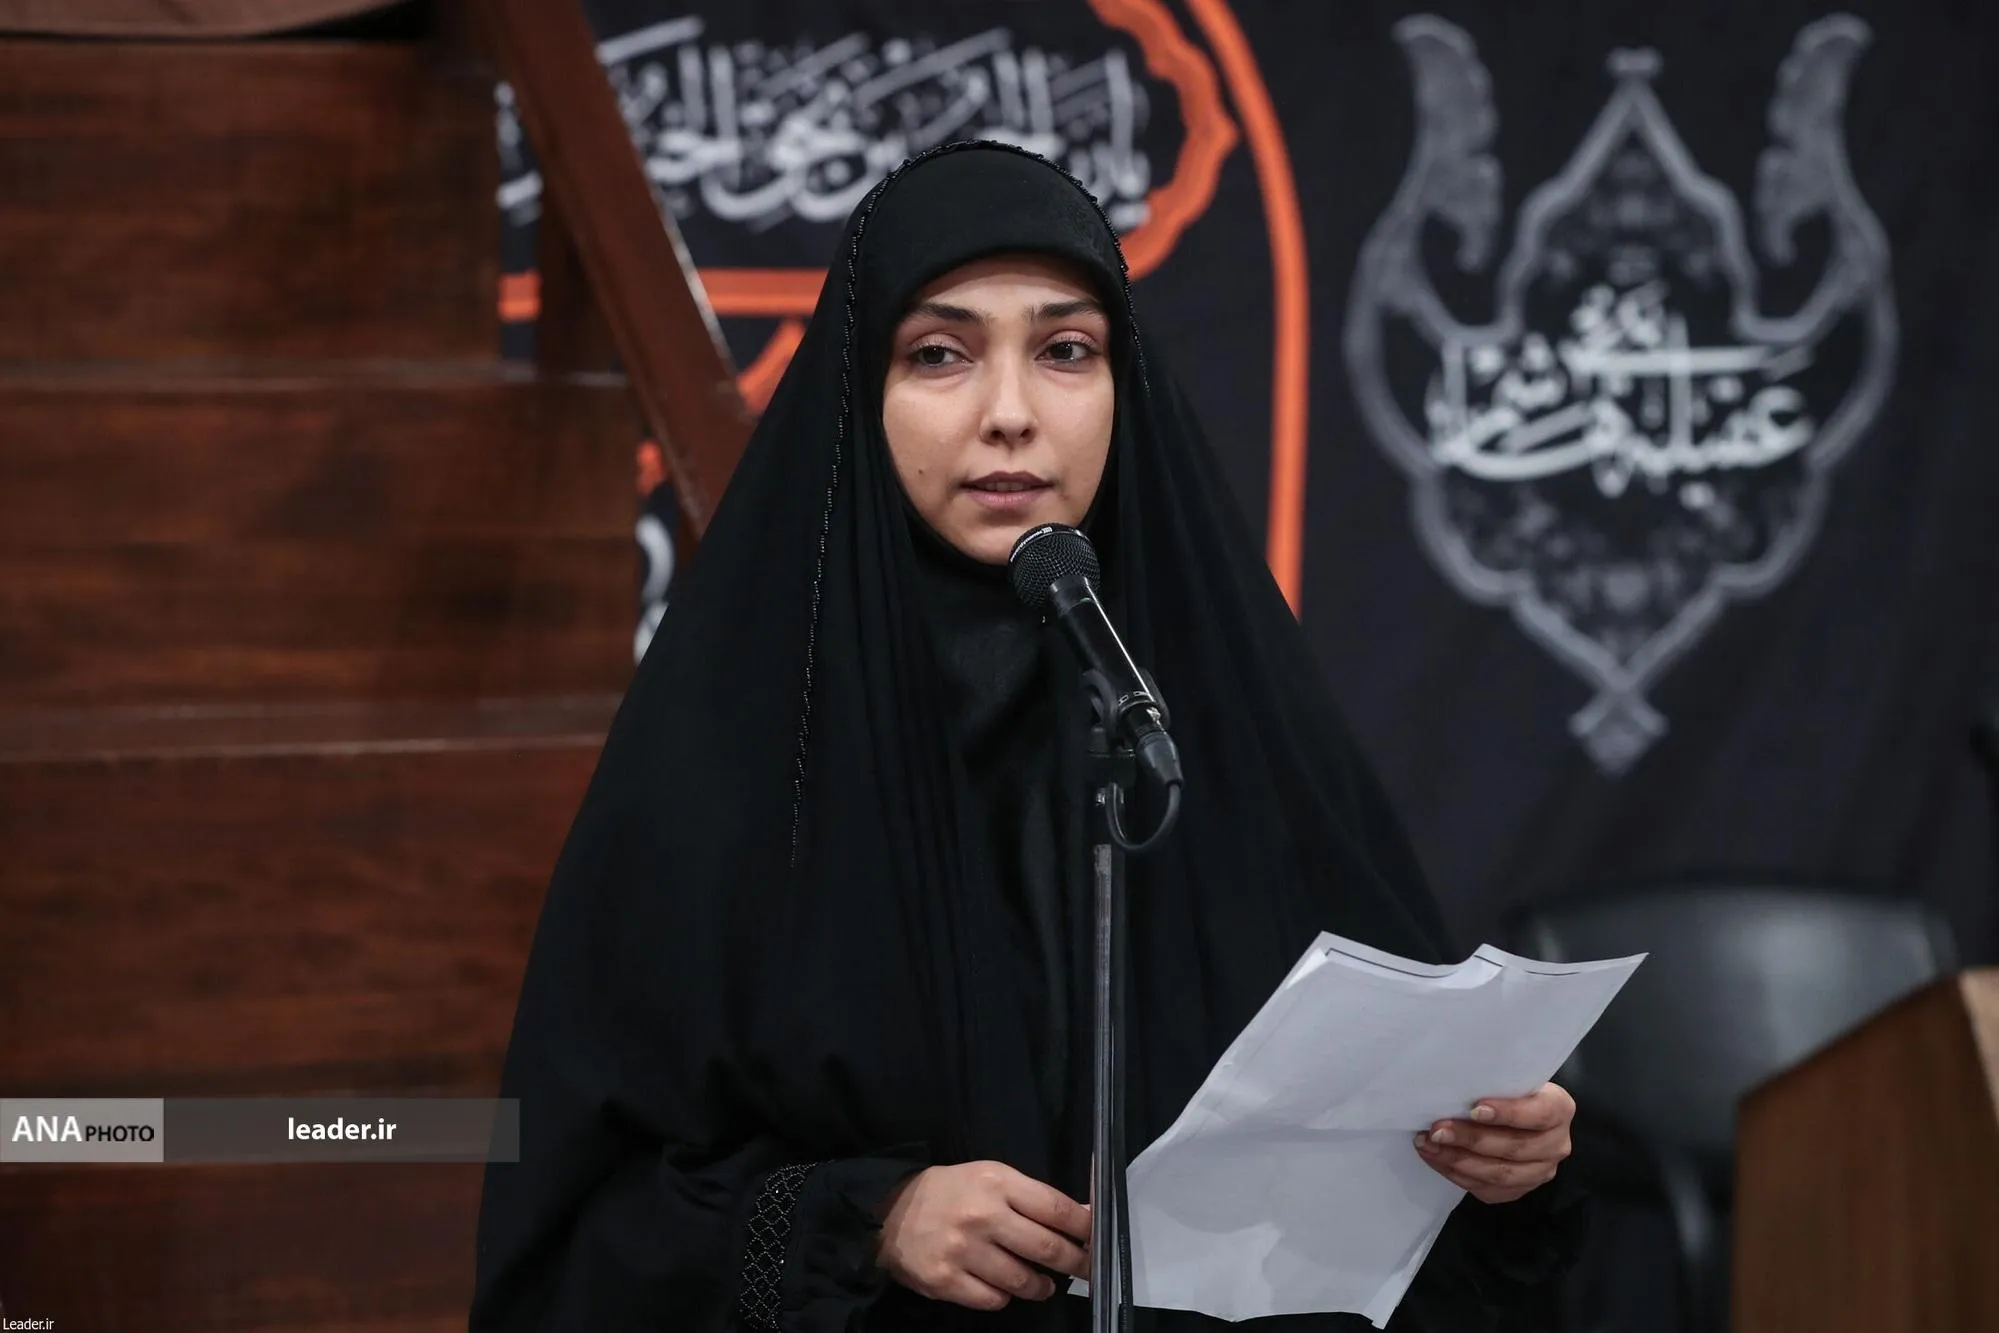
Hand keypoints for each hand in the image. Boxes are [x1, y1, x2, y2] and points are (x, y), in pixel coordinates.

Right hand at [874, 1161, 1091, 1310]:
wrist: (888, 1213)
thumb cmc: (949, 1192)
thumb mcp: (990, 1177)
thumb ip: (1031, 1198)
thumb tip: (1081, 1217)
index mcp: (996, 1182)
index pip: (1055, 1208)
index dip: (1084, 1228)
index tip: (1095, 1239)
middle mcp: (982, 1215)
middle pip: (1046, 1248)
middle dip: (1074, 1263)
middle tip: (1084, 1270)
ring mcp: (962, 1251)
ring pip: (1023, 1281)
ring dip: (1040, 1287)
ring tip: (1042, 1285)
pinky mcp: (946, 1281)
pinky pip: (994, 1299)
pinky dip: (1004, 1297)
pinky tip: (1002, 1286)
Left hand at [1414, 1081, 1574, 1203]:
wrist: (1518, 1114)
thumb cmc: (1508, 1090)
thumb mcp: (1509, 1079)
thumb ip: (1494, 1083)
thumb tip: (1453, 1085)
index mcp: (1559, 1109)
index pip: (1539, 1114)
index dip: (1507, 1113)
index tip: (1474, 1109)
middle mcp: (1556, 1144)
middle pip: (1515, 1148)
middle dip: (1471, 1139)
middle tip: (1437, 1130)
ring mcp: (1541, 1172)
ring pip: (1500, 1174)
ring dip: (1458, 1160)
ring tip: (1428, 1145)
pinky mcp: (1520, 1190)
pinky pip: (1488, 1189)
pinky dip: (1457, 1174)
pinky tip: (1435, 1158)